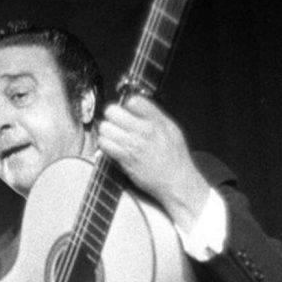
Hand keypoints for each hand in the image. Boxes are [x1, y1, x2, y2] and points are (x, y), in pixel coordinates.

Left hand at [96, 94, 210, 229]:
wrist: (176, 182)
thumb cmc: (175, 158)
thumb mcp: (172, 130)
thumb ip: (155, 116)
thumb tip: (137, 105)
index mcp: (157, 120)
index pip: (133, 100)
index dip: (126, 105)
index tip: (126, 111)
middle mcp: (144, 130)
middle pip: (113, 111)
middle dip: (111, 116)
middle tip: (114, 122)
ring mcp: (133, 144)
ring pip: (105, 127)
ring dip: (105, 131)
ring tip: (112, 136)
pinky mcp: (125, 158)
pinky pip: (105, 144)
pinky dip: (104, 144)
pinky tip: (111, 147)